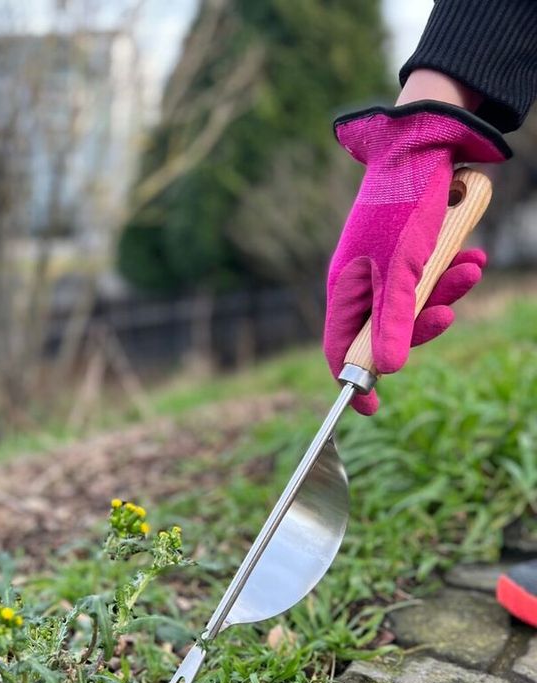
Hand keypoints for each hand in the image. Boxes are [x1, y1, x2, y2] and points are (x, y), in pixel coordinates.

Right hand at [324, 103, 507, 413]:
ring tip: (473, 269)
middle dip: (422, 325)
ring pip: (415, 306)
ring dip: (448, 292)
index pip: (340, 349)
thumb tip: (386, 373)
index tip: (372, 409)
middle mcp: (362, 283)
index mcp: (345, 289)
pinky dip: (454, 272)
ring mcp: (386, 269)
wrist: (427, 141)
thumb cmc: (403, 204)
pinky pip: (431, 280)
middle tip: (448, 314)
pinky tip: (473, 257)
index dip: (354, 380)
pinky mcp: (411, 253)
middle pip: (386, 331)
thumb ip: (394, 322)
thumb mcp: (401, 270)